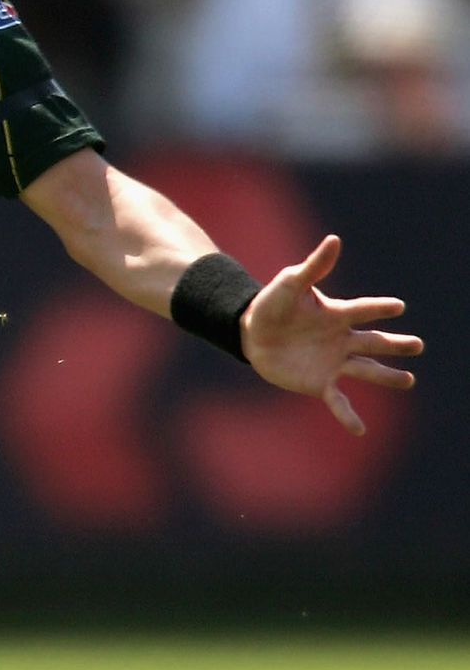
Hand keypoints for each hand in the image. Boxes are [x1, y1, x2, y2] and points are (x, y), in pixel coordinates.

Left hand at [239, 234, 421, 435]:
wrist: (252, 333)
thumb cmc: (272, 304)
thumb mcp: (289, 284)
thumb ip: (314, 267)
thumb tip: (334, 240)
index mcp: (337, 313)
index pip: (363, 309)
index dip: (378, 308)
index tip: (398, 307)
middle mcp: (341, 338)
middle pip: (374, 342)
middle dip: (396, 344)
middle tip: (418, 346)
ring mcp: (334, 362)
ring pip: (366, 370)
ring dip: (386, 376)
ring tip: (408, 381)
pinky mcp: (320, 383)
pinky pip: (338, 401)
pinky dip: (348, 415)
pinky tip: (360, 430)